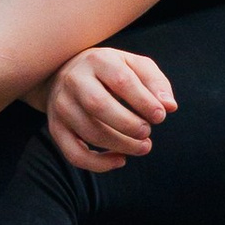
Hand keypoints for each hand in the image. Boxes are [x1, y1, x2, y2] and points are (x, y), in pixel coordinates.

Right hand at [45, 45, 175, 173]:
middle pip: (99, 106)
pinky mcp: (56, 127)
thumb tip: (169, 106)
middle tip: (147, 133)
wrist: (65, 72)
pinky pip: (74, 153)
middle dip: (129, 125)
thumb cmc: (109, 71)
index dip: (143, 101)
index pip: (121, 81)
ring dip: (120, 145)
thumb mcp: (133, 65)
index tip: (160, 116)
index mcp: (98, 60)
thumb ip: (155, 82)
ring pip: (89, 132)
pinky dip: (98, 164)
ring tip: (143, 146)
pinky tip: (120, 160)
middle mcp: (74, 80)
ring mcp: (61, 105)